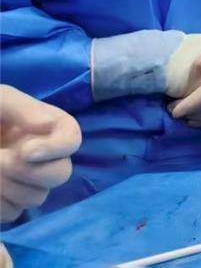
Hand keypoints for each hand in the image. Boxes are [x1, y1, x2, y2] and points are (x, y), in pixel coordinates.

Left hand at [0, 86, 81, 222]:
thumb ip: (24, 109)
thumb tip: (50, 125)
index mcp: (46, 128)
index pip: (72, 140)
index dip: (56, 149)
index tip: (26, 151)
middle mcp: (43, 157)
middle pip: (60, 174)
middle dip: (28, 171)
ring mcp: (26, 182)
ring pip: (36, 197)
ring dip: (7, 186)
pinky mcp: (8, 202)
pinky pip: (13, 212)